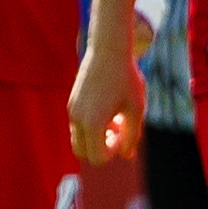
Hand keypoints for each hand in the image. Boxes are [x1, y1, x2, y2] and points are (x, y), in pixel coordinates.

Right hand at [68, 48, 145, 168]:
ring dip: (97, 137)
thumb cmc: (126, 79)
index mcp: (92, 123)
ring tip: (116, 118)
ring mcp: (72, 111)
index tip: (125, 133)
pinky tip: (109, 110)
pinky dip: (91, 126)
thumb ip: (133, 136)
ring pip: (80, 140)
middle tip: (119, 130)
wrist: (108, 50)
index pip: (98, 158)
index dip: (114, 152)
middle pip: (84, 153)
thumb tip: (127, 156)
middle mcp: (77, 120)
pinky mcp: (71, 103)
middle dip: (102, 148)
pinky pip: (78, 126)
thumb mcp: (136, 109)